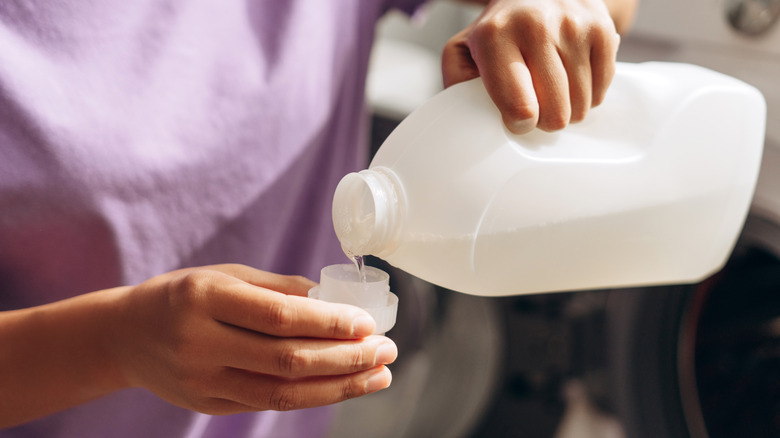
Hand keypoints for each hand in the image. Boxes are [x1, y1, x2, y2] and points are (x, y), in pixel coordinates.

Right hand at [109, 264, 396, 412]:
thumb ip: (278, 288)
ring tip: (379, 375)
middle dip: (346, 358)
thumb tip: (335, 300)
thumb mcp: (224, 276)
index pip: (278, 317)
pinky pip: (268, 405)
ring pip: (282, 392)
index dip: (328, 323)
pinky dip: (312, 397)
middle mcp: (200, 342)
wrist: (124, 336)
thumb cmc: (184, 295)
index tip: (367, 323)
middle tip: (386, 350)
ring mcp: (202, 380)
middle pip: (287, 359)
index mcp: (205, 297)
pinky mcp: (208, 404)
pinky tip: (343, 386)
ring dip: (339, 385)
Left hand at [442, 0, 621, 133]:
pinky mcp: (601, 28)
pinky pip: (602, 88)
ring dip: (567, 108)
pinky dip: (588, 93)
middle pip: (555, 113)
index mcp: (494, 35)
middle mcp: (535, 25)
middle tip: (535, 105)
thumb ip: (458, 86)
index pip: (520, 109)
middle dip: (545, 120)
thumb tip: (473, 120)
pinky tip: (571, 77)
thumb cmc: (497, 32)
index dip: (519, 124)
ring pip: (581, 105)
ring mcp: (573, 25)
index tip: (515, 117)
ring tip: (551, 89)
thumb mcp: (463, 52)